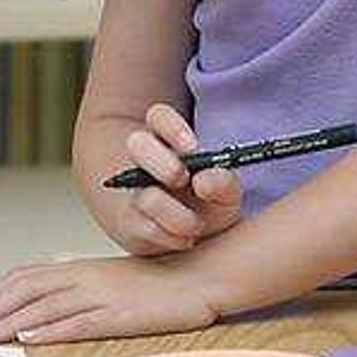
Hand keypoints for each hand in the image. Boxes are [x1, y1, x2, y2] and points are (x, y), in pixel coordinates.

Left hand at [0, 255, 218, 344]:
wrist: (199, 278)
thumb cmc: (157, 282)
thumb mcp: (112, 278)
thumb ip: (80, 284)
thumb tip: (49, 294)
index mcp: (81, 266)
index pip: (26, 275)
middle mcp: (86, 275)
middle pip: (28, 289)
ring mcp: (102, 294)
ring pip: (45, 307)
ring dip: (11, 323)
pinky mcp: (120, 314)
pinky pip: (78, 322)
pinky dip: (50, 330)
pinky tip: (30, 339)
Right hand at [102, 104, 241, 255]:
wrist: (192, 238)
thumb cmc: (208, 205)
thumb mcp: (226, 192)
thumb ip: (225, 183)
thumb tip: (204, 180)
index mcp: (170, 142)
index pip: (159, 117)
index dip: (173, 128)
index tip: (192, 148)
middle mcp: (146, 163)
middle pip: (137, 143)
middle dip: (164, 162)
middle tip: (183, 180)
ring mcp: (134, 192)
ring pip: (145, 196)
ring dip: (177, 214)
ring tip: (195, 224)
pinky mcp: (129, 223)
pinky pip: (146, 228)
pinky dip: (172, 237)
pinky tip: (186, 239)